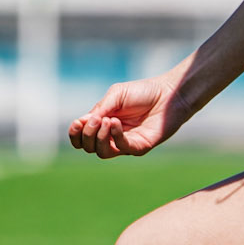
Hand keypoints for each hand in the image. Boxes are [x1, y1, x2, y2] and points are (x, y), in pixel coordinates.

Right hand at [68, 74, 189, 158]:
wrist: (168, 93)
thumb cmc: (143, 92)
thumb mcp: (116, 95)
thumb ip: (100, 108)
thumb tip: (83, 122)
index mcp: (103, 123)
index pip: (82, 137)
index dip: (75, 133)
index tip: (77, 122)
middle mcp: (112, 136)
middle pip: (89, 147)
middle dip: (86, 136)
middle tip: (93, 121)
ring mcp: (125, 143)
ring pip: (102, 152)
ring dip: (99, 137)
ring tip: (107, 121)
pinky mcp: (139, 147)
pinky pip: (122, 148)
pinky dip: (115, 136)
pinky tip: (115, 122)